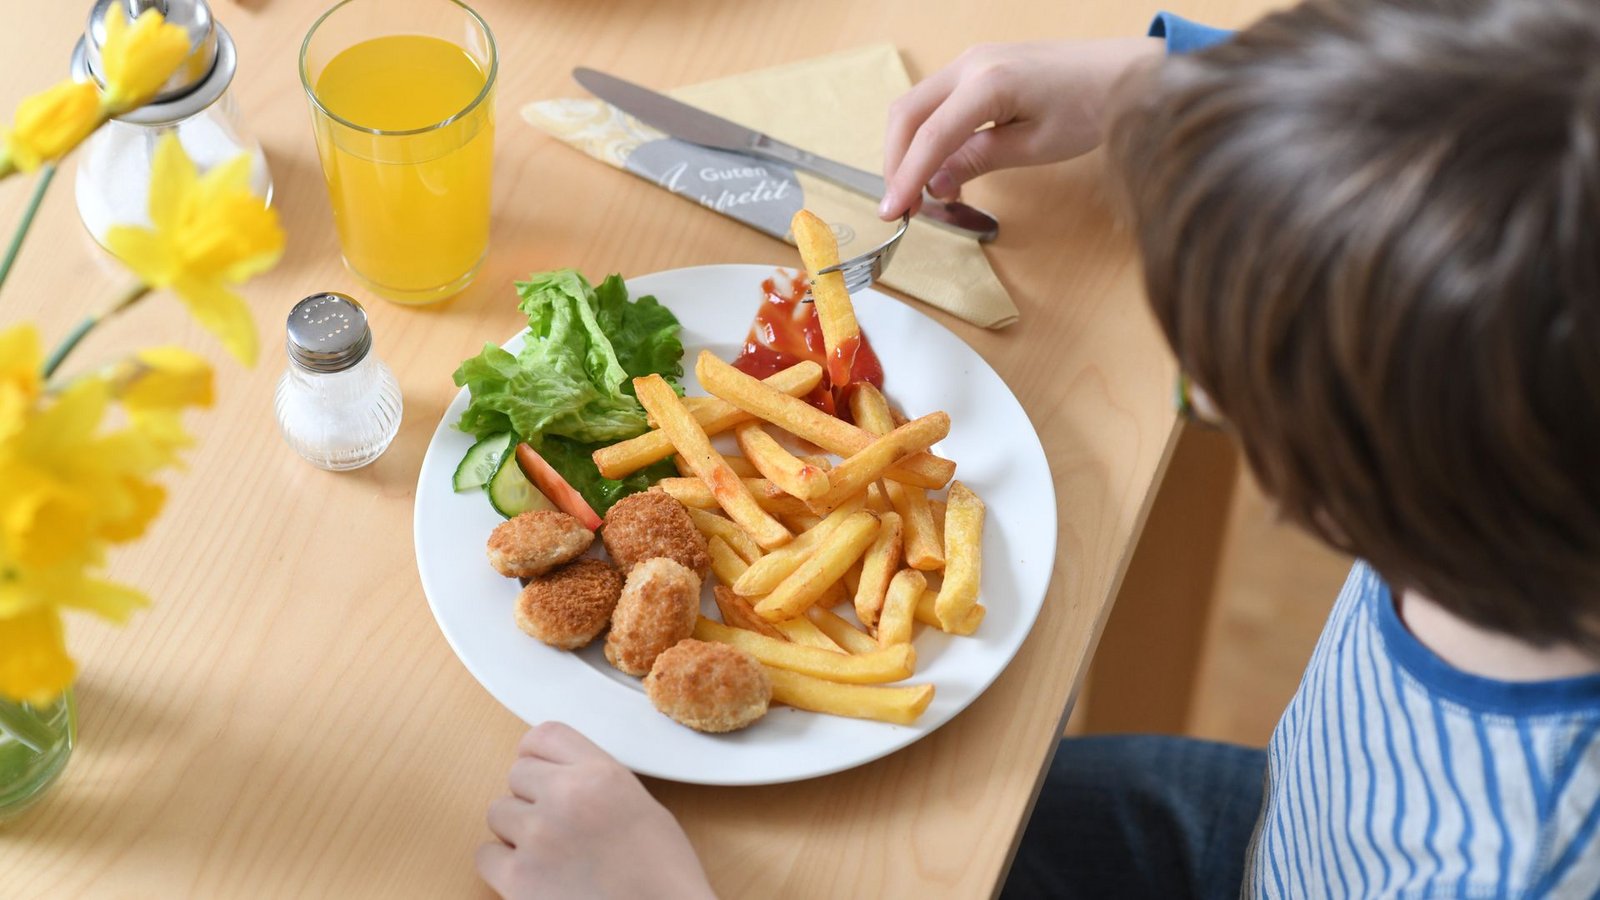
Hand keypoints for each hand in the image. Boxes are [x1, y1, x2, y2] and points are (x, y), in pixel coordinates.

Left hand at [477, 722, 715, 899]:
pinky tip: (533, 877)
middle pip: (517, 774)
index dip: (538, 755)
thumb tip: (558, 776)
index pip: (545, 736)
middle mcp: (566, 797)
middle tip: (555, 825)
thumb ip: (597, 781)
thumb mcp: (642, 806)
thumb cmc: (661, 875)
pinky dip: (502, 867)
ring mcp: (538, 837)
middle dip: (531, 797)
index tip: (540, 771)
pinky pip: (485, 855)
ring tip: (547, 854)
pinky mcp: (518, 879)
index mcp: (602, 775)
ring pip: (497, 812)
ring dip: (516, 830)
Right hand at [880, 37, 1163, 218]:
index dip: (906, 178)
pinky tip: (942, 167)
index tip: (892, 212)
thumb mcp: (1035, 146)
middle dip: (895, 162)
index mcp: (988, 82)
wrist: (1123, 73)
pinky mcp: (979, 66)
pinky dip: (927, 134)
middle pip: (908, 114)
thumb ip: (979, 160)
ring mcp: (972, 60)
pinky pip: (936, 100)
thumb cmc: (1090, 107)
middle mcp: (971, 63)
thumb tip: (936, 184)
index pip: (930, 136)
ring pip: (916, 105)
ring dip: (908, 148)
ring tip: (921, 192)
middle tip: (900, 206)